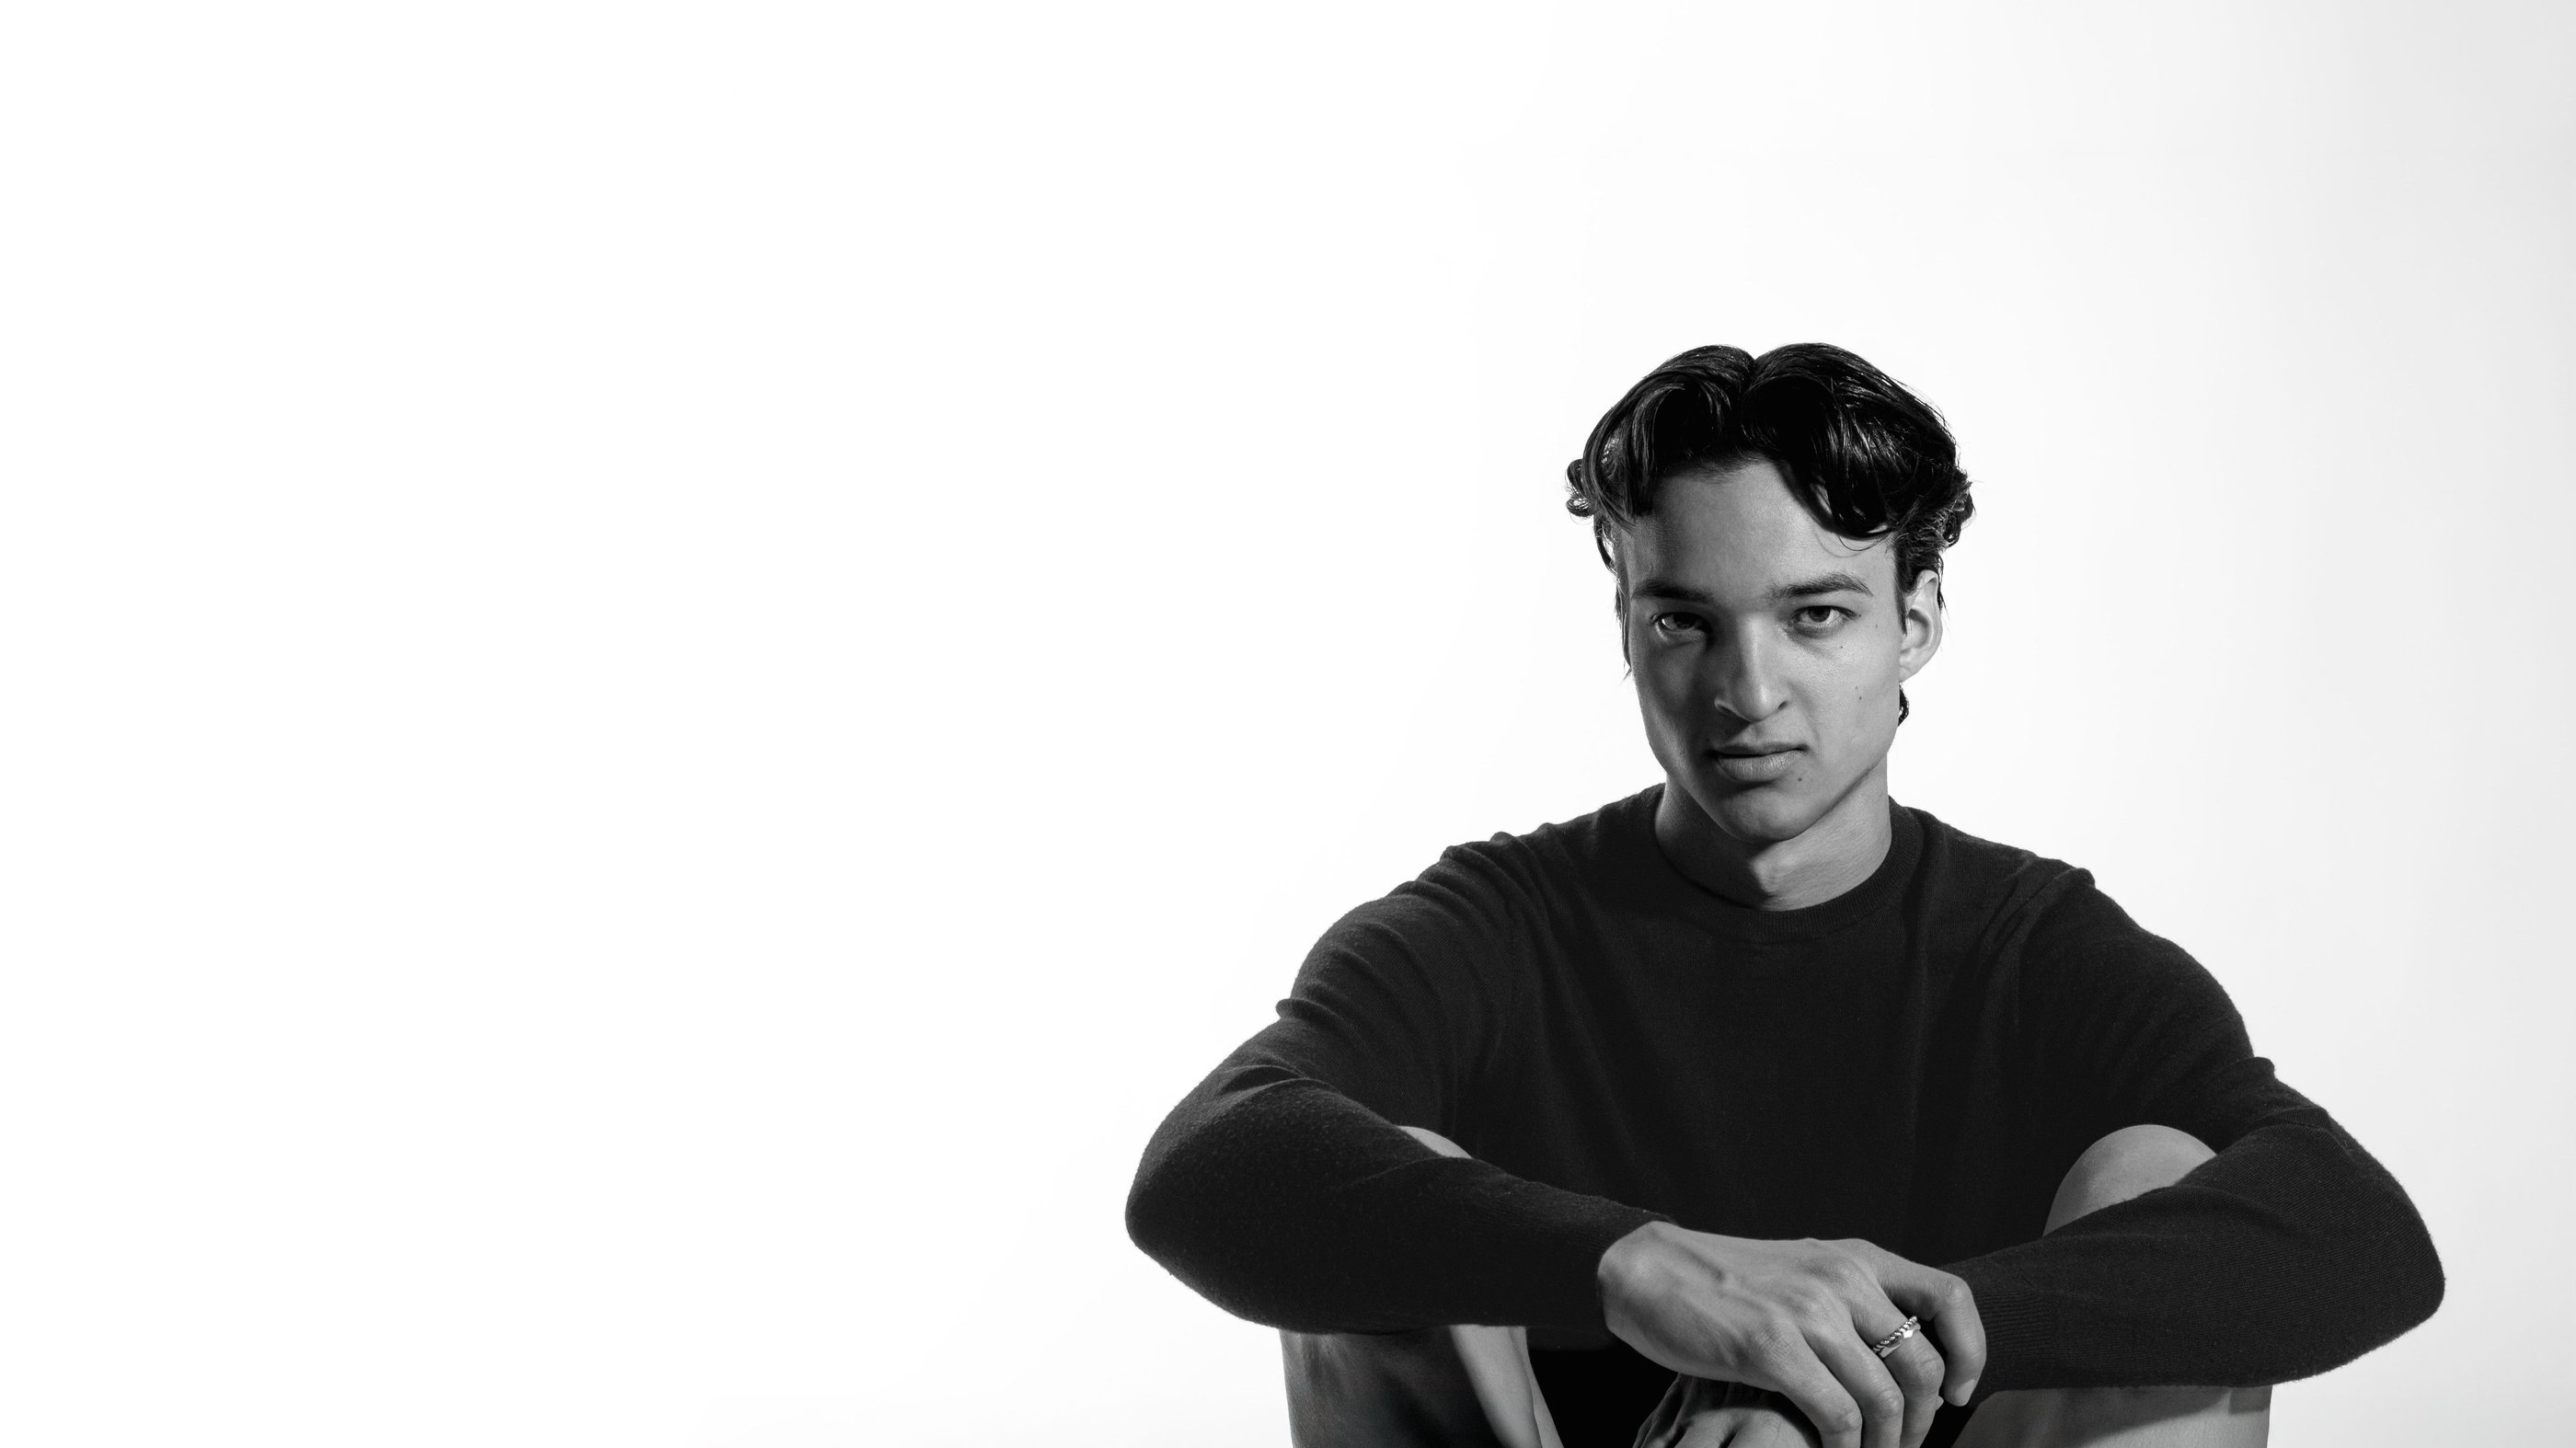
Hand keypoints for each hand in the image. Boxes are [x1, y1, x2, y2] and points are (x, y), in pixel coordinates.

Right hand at [1597, 1223, 1983, 1447]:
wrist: (1647, 1271)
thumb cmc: (1724, 1283)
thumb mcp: (1801, 1271)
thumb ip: (1851, 1298)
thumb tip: (1901, 1353)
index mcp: (1855, 1257)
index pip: (1951, 1297)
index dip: (1970, 1352)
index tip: (1954, 1392)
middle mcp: (1841, 1279)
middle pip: (1921, 1366)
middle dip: (1921, 1424)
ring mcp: (1807, 1312)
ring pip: (1884, 1399)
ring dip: (1885, 1446)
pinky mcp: (1770, 1347)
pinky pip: (1838, 1415)